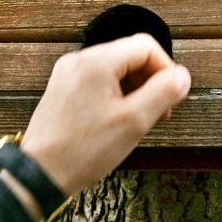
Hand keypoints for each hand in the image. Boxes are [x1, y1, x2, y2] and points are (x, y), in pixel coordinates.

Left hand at [18, 33, 190, 198]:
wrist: (39, 175)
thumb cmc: (84, 150)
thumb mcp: (134, 122)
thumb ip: (163, 93)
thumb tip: (182, 76)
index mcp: (97, 62)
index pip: (146, 46)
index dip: (166, 69)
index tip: (172, 97)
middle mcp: (79, 61)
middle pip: (130, 56)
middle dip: (151, 81)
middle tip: (159, 113)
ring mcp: (68, 75)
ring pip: (116, 70)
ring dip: (135, 89)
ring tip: (140, 120)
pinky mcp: (63, 90)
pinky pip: (99, 82)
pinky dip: (116, 95)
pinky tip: (118, 121)